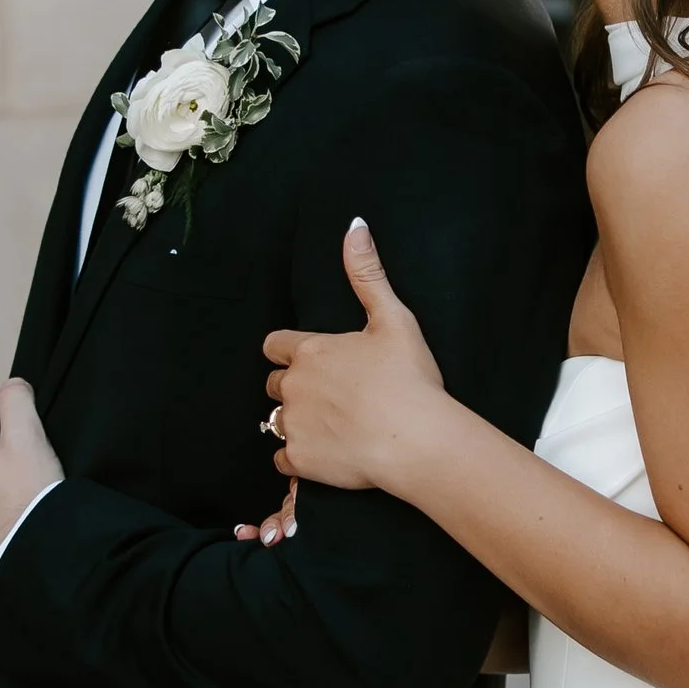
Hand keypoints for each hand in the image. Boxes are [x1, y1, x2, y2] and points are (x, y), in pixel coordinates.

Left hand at [246, 222, 445, 544]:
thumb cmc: (409, 379)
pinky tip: (325, 453)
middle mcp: (294, 385)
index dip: (289, 352)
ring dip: (296, 421)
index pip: (275, 345)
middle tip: (329, 396)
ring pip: (276, 420)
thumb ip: (368, 275)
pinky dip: (298, 457)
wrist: (415, 439)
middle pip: (273, 383)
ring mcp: (294, 424)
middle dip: (293, 387)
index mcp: (311, 351)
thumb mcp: (394, 318)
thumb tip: (355, 228)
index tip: (310, 361)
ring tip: (330, 426)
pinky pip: (282, 458)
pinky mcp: (299, 459)